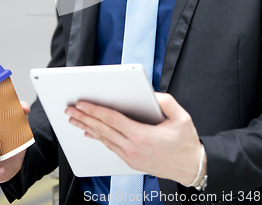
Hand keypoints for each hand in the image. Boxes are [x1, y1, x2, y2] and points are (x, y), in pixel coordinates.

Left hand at [65, 93, 206, 185]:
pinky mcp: (131, 161)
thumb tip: (150, 93)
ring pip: (104, 139)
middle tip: (70, 110)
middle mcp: (133, 147)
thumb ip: (165, 101)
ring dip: (87, 128)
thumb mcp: (181, 117)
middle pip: (103, 129)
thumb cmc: (186, 143)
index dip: (95, 110)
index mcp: (142, 135)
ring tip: (75, 120)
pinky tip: (91, 133)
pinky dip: (98, 138)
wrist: (191, 168)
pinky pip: (110, 147)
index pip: (112, 119)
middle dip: (84, 118)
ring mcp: (131, 156)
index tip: (82, 103)